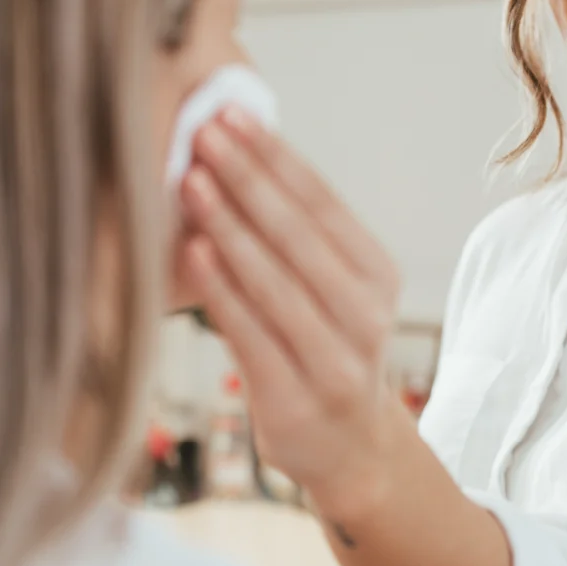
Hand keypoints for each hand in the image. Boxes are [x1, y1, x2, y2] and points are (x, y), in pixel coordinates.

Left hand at [180, 108, 409, 519]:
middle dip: (246, 178)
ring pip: (275, 282)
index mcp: (376, 274)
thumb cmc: (321, 349)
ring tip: (190, 181)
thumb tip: (228, 155)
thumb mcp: (328, 290)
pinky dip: (221, 291)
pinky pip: (252, 334)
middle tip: (202, 133)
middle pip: (299, 235)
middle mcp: (366, 314)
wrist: (349, 450)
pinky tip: (191, 254)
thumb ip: (292, 238)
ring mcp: (336, 361)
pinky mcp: (296, 400)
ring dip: (228, 226)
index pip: (322, 203)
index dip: (275, 156)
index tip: (231, 115)